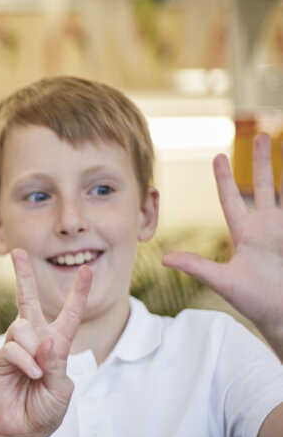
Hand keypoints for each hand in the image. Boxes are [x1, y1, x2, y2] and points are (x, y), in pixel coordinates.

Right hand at [0, 250, 90, 436]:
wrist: (20, 431)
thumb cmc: (44, 411)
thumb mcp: (62, 389)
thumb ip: (56, 363)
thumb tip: (45, 339)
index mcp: (57, 346)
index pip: (68, 315)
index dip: (77, 293)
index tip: (84, 270)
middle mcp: (35, 341)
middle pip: (27, 301)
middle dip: (23, 276)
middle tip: (18, 251)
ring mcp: (16, 348)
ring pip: (23, 327)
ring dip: (34, 350)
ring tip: (37, 373)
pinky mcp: (0, 358)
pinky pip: (13, 348)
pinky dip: (26, 361)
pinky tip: (32, 376)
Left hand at [163, 133, 282, 341]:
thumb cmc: (256, 301)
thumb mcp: (224, 281)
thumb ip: (196, 267)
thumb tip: (164, 258)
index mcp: (245, 234)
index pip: (231, 199)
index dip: (224, 178)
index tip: (218, 156)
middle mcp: (266, 228)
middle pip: (262, 186)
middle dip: (261, 161)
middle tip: (257, 135)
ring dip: (282, 171)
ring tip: (282, 141)